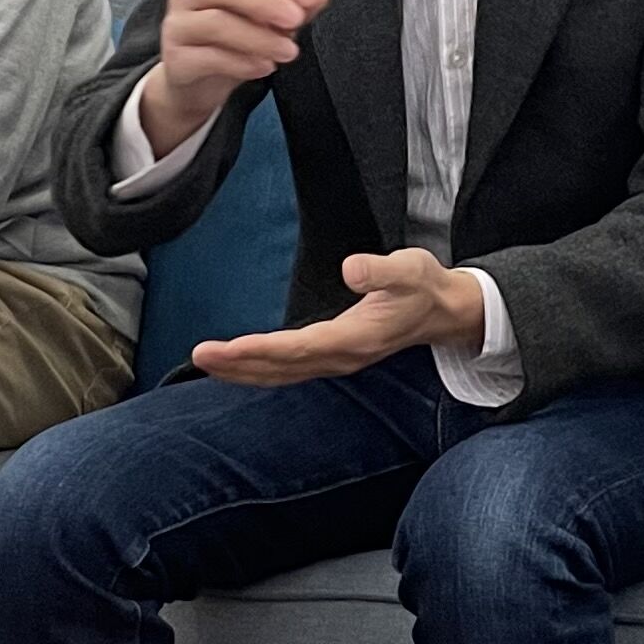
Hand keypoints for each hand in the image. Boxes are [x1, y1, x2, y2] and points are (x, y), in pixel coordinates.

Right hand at [141, 0, 328, 150]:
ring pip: (217, 23)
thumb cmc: (232, 44)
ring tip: (289, 51)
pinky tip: (265, 68)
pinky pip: (208, 58)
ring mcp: (178, 26)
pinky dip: (241, 63)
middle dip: (266, 1)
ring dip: (259, 37)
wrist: (195, 85)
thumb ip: (294, 6)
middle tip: (298, 19)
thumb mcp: (267, 23)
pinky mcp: (175, 59)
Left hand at [190, 250, 484, 384]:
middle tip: (198, 356)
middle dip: (238, 365)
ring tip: (206, 363)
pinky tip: (238, 364)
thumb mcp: (409, 268)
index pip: (296, 348)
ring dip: (243, 371)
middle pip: (280, 368)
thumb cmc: (424, 286)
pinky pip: (288, 369)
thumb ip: (380, 270)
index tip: (224, 347)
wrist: (445, 312)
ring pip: (281, 374)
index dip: (258, 350)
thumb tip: (350, 269)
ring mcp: (336, 360)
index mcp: (355, 338)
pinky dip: (258, 369)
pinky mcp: (333, 356)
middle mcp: (341, 356)